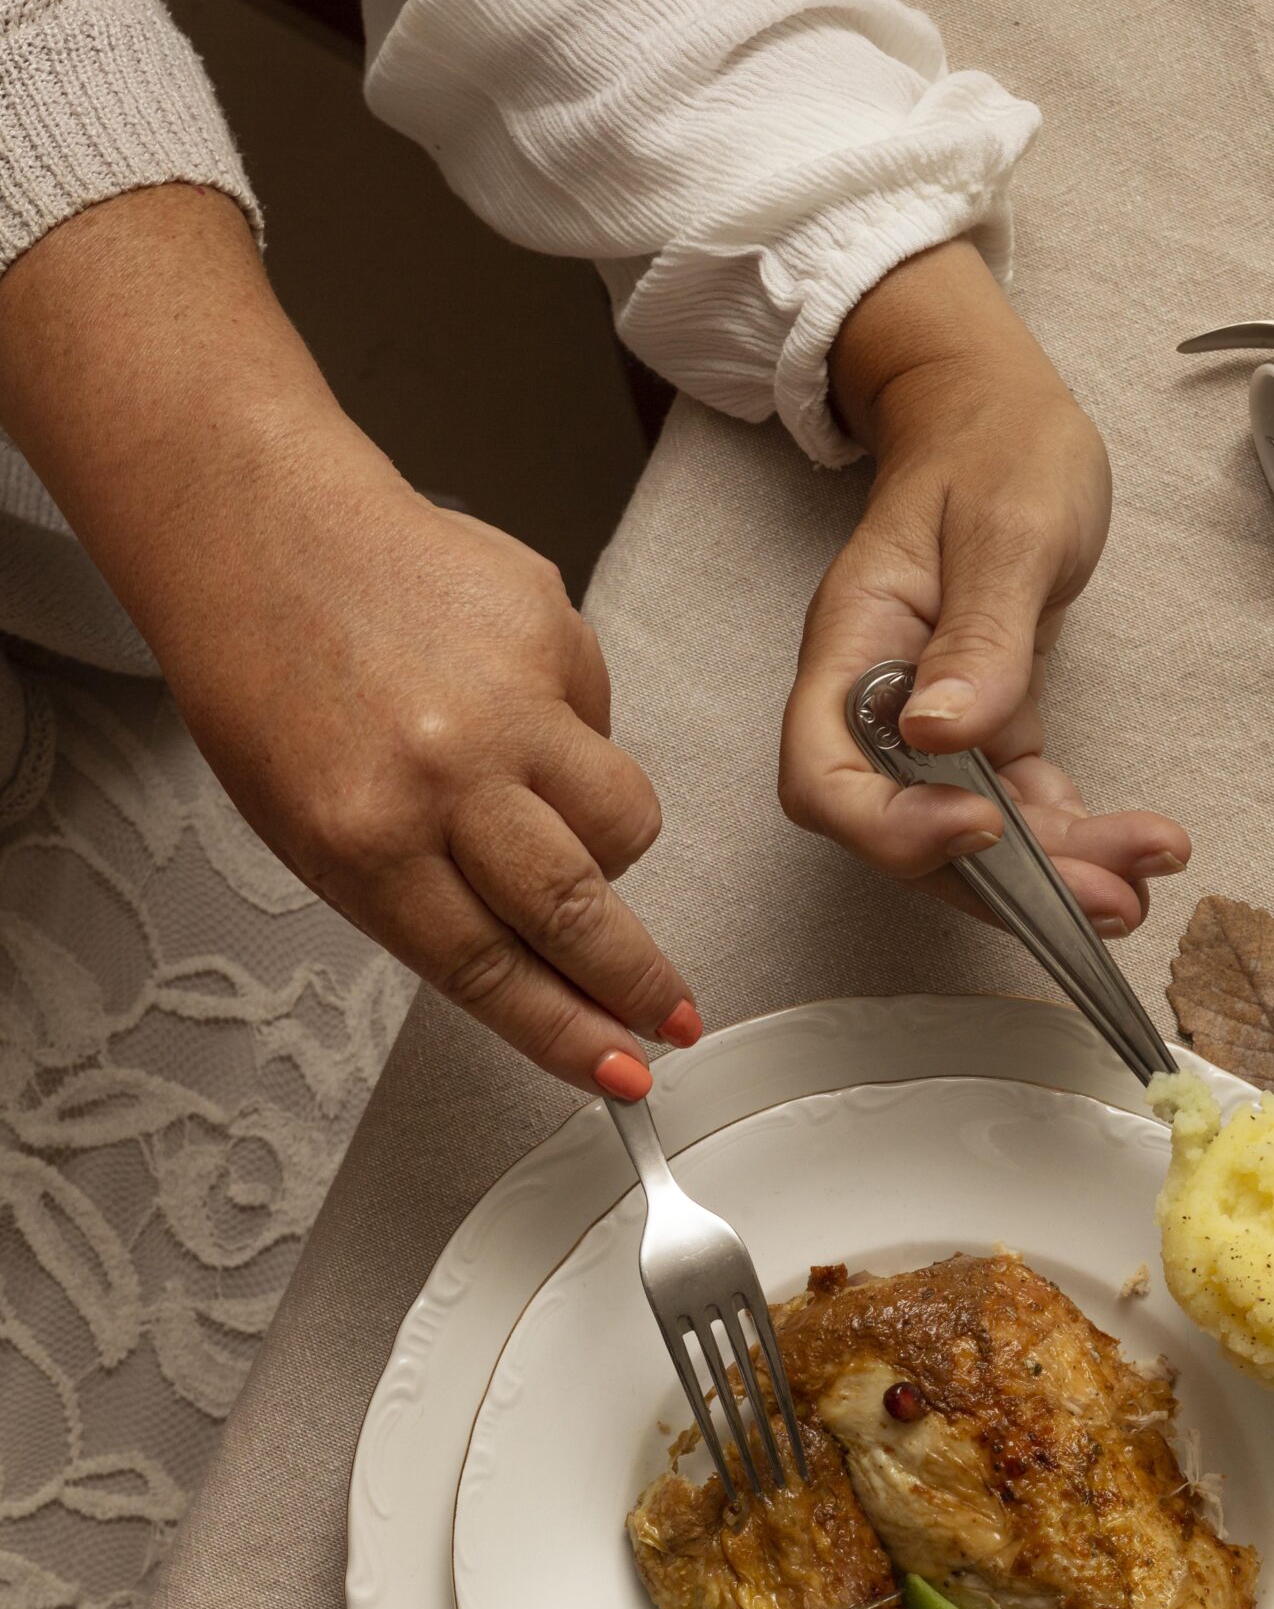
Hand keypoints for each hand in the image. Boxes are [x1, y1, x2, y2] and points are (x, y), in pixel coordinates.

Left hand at [155, 464, 697, 1097]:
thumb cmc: (275, 687)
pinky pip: (604, 724)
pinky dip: (573, 737)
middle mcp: (442, 771)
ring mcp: (506, 696)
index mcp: (366, 838)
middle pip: (576, 910)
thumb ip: (426, 908)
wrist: (265, 537)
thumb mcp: (314, 835)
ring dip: (611, 849)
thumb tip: (546, 978)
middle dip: (639, 982)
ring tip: (560, 825)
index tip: (622, 1071)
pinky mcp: (550, 629)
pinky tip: (511, 707)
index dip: (570, 1035)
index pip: (492, 972)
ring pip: (624, 820)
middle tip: (674, 1015)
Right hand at [781, 240, 1188, 933]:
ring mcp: (930, 723)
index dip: (893, 829)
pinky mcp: (985, 727)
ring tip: (1138, 888)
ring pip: (973, 834)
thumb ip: (978, 634)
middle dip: (1001, 882)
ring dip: (1052, 876)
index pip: (828, 780)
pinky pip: (1018, 806)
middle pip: (907, 830)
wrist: (1000, 411)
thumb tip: (939, 731)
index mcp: (852, 647)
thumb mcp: (1006, 524)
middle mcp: (879, 702)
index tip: (984, 825)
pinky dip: (1071, 837)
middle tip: (1102, 899)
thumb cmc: (994, 444)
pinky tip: (1133, 848)